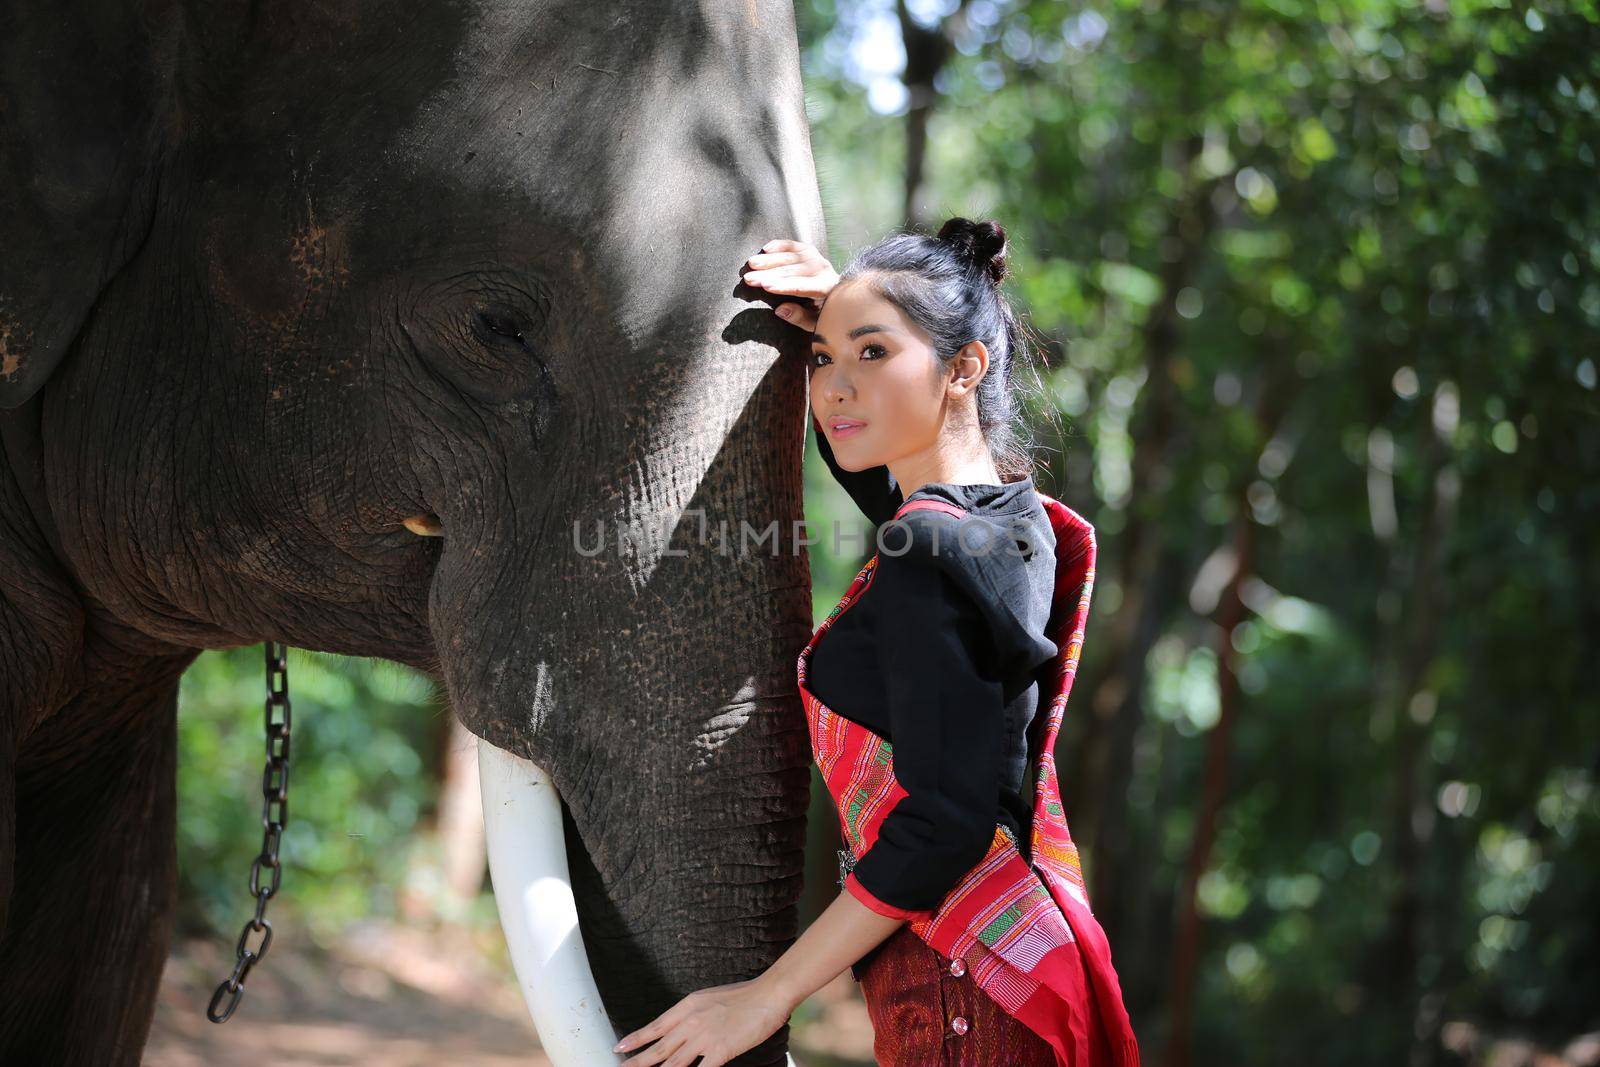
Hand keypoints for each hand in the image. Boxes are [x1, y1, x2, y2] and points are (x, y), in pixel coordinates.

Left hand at [613, 977, 790, 1066]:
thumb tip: (681, 1028)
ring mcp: (704, 1038)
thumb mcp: (709, 999)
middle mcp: (691, 1022)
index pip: (655, 1026)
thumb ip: (692, 1015)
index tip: (619, 1047)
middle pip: (658, 1048)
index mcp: (688, 1007)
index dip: (636, 1038)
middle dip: (637, 1061)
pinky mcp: (720, 1051)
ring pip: (672, 1063)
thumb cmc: (743, 996)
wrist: (767, 994)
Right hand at [743, 238, 838, 331]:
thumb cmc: (824, 312)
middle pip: (793, 271)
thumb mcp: (815, 322)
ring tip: (751, 263)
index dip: (784, 286)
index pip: (803, 287)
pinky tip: (765, 248)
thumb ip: (799, 317)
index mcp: (826, 289)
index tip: (766, 286)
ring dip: (770, 259)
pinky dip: (780, 246)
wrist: (839, 294)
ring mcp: (817, 259)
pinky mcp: (810, 252)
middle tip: (750, 278)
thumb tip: (780, 309)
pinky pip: (794, 246)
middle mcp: (823, 271)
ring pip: (791, 257)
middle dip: (769, 274)